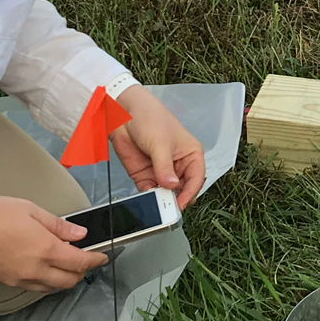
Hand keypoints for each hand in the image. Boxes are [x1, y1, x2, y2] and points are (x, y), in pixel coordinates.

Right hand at [0, 196, 106, 291]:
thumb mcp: (30, 210)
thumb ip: (58, 225)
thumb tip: (79, 234)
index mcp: (46, 250)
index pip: (80, 263)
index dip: (95, 260)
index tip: (102, 256)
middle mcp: (36, 270)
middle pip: (68, 281)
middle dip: (82, 272)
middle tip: (85, 259)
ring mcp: (21, 279)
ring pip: (52, 287)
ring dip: (64, 279)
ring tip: (66, 263)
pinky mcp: (7, 282)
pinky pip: (35, 287)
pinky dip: (47, 281)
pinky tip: (45, 268)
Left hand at [111, 85, 205, 209]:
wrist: (123, 113)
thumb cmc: (150, 118)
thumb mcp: (160, 143)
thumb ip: (165, 167)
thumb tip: (172, 186)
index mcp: (191, 154)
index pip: (196, 178)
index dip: (190, 192)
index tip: (181, 203)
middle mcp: (178, 165)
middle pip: (182, 189)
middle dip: (176, 199)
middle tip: (168, 208)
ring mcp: (161, 171)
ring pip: (165, 193)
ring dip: (161, 200)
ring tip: (156, 205)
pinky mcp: (145, 175)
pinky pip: (149, 192)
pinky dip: (147, 198)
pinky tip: (146, 200)